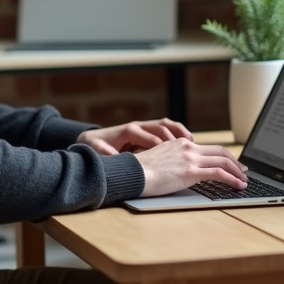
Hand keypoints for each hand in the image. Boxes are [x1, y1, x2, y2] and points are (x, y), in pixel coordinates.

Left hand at [76, 119, 191, 154]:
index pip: (149, 138)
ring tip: (192, 142)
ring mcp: (144, 126)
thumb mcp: (97, 151)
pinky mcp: (147, 130)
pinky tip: (187, 141)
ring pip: (166, 125)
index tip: (171, 157)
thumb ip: (105, 154)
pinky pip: (166, 128)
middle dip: (174, 138)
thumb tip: (112, 158)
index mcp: (129, 131)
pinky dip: (177, 132)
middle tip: (187, 148)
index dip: (161, 147)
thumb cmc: (95, 147)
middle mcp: (138, 126)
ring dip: (179, 132)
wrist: (92, 140)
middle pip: (161, 127)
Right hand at [133, 138, 247, 196]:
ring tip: (244, 181)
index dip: (223, 156)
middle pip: (221, 151)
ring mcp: (190, 158)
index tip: (231, 164)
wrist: (131, 173)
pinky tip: (238, 185)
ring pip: (224, 161)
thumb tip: (179, 171)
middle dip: (236, 162)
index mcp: (180, 144)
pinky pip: (219, 173)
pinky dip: (233, 179)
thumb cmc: (140, 171)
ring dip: (238, 172)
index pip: (208, 148)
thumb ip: (172, 161)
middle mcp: (188, 147)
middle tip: (244, 171)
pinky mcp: (191, 171)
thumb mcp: (159, 160)